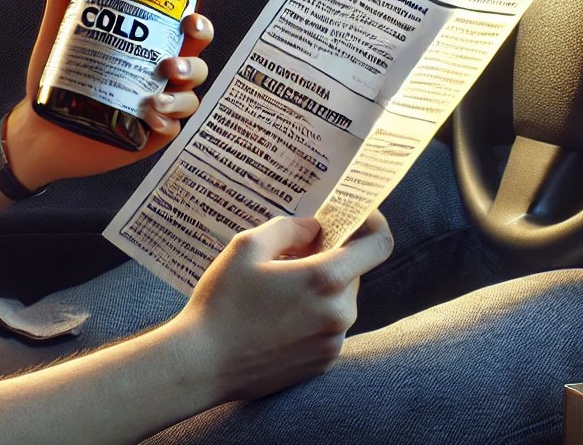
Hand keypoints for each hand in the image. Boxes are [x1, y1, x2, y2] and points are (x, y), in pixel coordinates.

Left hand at [5, 0, 214, 185]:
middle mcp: (156, 78)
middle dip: (193, 61)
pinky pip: (173, 128)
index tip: (189, 19)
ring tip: (156, 98)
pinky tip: (150, 117)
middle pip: (197, 64)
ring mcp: (157, 108)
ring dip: (181, 96)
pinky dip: (167, 122)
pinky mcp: (149, 136)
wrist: (37, 128)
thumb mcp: (57, 39)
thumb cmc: (51, 85)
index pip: (185, 34)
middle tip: (169, 63)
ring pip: (190, 98)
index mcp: (144, 51)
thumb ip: (64, 1)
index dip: (198, 25)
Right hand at [171, 212, 392, 402]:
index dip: (374, 224)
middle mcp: (339, 313)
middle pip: (353, 272)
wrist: (203, 365)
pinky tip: (277, 318)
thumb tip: (315, 228)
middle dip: (330, 259)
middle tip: (292, 256)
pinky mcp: (323, 363)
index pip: (379, 245)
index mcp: (325, 279)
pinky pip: (329, 327)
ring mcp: (333, 342)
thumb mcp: (247, 247)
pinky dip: (313, 316)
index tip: (358, 217)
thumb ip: (290, 228)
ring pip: (340, 301)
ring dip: (320, 289)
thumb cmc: (222, 303)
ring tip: (278, 292)